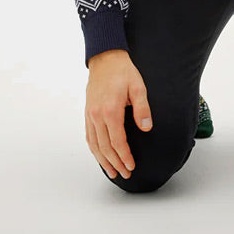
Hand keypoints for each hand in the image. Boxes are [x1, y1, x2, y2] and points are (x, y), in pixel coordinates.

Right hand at [85, 49, 150, 179]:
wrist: (105, 59)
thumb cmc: (124, 72)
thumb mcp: (138, 87)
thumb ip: (142, 109)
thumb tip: (146, 128)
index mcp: (110, 110)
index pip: (117, 141)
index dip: (124, 156)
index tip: (131, 166)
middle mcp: (97, 116)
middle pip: (105, 147)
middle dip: (115, 162)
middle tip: (125, 174)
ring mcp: (90, 115)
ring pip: (94, 144)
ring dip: (103, 160)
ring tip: (112, 172)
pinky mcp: (88, 113)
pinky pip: (89, 136)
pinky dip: (94, 149)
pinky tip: (100, 156)